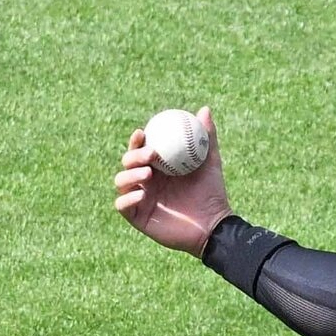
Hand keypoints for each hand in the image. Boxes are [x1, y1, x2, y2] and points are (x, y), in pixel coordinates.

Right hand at [114, 105, 232, 256]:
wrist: (214, 226)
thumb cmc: (212, 194)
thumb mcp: (210, 162)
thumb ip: (207, 138)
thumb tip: (205, 109)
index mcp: (156, 168)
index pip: (139, 150)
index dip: (137, 140)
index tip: (143, 132)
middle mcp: (145, 182)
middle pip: (127, 163)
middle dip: (133, 156)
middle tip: (150, 154)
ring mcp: (140, 200)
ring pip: (121, 182)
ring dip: (130, 175)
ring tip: (148, 174)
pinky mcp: (138, 218)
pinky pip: (122, 205)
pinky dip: (127, 199)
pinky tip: (141, 194)